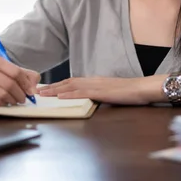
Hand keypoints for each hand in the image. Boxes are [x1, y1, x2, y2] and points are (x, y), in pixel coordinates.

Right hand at [0, 54, 39, 106]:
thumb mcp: (8, 68)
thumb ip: (25, 75)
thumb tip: (34, 88)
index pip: (15, 72)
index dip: (26, 83)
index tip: (31, 91)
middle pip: (9, 84)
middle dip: (20, 94)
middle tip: (24, 98)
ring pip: (2, 94)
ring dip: (13, 100)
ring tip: (16, 100)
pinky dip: (4, 103)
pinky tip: (6, 101)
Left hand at [37, 75, 168, 104]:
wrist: (143, 88)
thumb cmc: (130, 92)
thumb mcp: (110, 93)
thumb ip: (98, 94)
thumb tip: (88, 100)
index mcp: (94, 81)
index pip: (72, 82)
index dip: (57, 85)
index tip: (45, 88)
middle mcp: (93, 80)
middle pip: (67, 83)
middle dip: (51, 87)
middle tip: (36, 90)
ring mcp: (96, 85)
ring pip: (71, 86)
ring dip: (55, 90)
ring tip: (42, 94)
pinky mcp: (101, 92)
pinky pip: (82, 93)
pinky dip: (69, 94)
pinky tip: (60, 97)